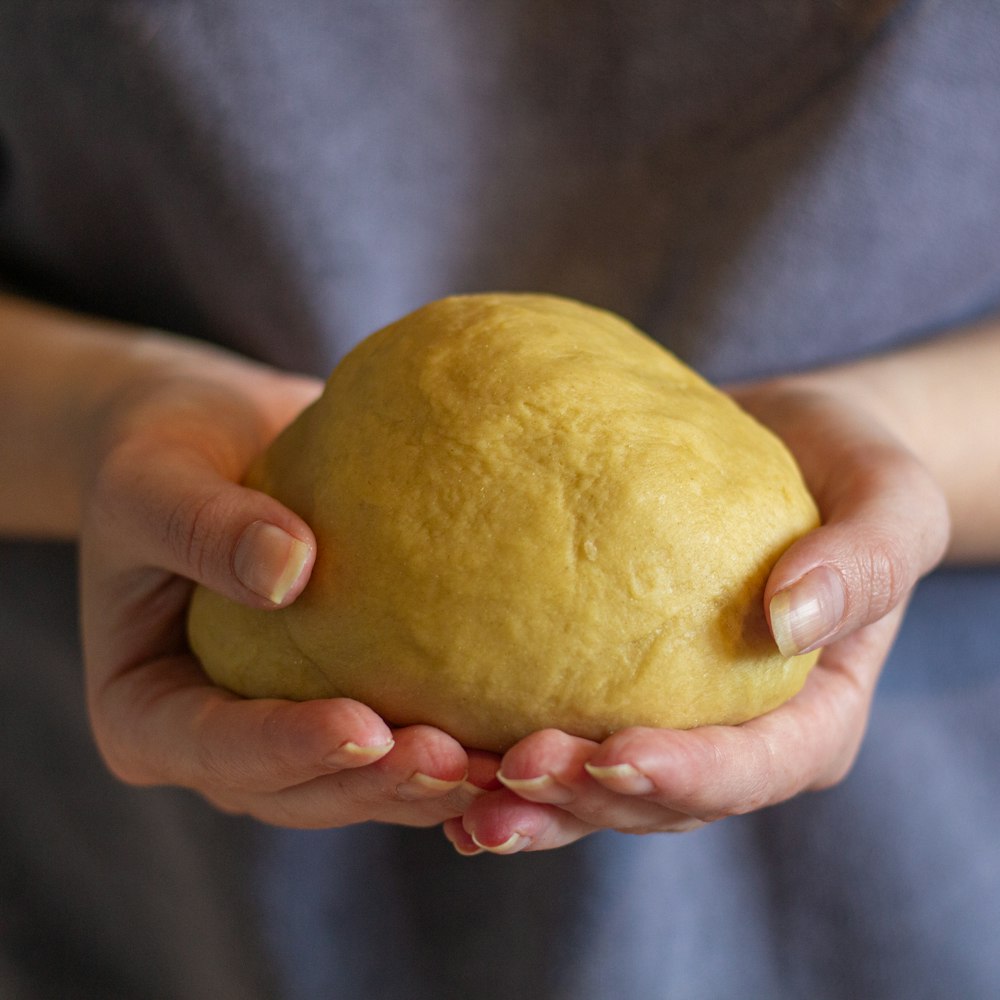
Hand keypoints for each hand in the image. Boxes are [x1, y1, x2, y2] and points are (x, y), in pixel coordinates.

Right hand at [79, 332, 496, 826]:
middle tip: (455, 762)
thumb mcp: (154, 478)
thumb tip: (288, 570)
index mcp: (146, 710)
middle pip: (297, 790)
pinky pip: (391, 735)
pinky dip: (448, 742)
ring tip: (498, 764)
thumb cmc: (160, 456)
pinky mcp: (335, 696)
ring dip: (424, 783)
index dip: (288, 749)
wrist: (208, 445)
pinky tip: (514, 730)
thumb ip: (201, 525)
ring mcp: (280, 727)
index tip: (363, 725)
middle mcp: (217, 739)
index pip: (214, 747)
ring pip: (354, 783)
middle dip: (376, 784)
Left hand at [443, 376, 949, 853]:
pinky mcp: (610, 680)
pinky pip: (556, 724)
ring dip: (525, 798)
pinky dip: (498, 746)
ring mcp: (667, 717)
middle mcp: (732, 738)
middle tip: (507, 774)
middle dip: (582, 802)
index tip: (613, 754)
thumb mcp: (892, 502)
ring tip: (451, 789)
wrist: (792, 445)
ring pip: (593, 789)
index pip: (751, 772)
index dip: (682, 779)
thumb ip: (866, 561)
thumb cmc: (852, 471)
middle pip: (656, 804)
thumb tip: (790, 617)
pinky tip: (435, 742)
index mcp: (808, 720)